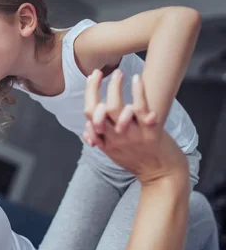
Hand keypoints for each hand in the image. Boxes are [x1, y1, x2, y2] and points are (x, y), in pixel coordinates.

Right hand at [83, 69, 186, 183]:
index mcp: (105, 141)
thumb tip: (86, 131)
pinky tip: (136, 79)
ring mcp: (132, 135)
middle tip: (98, 73)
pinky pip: (140, 109)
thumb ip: (101, 140)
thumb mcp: (114, 154)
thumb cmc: (139, 162)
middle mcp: (115, 138)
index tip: (92, 78)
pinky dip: (138, 92)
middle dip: (94, 88)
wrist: (162, 176)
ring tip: (119, 73)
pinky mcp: (149, 133)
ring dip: (114, 88)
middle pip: (97, 110)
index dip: (89, 95)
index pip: (89, 115)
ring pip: (116, 108)